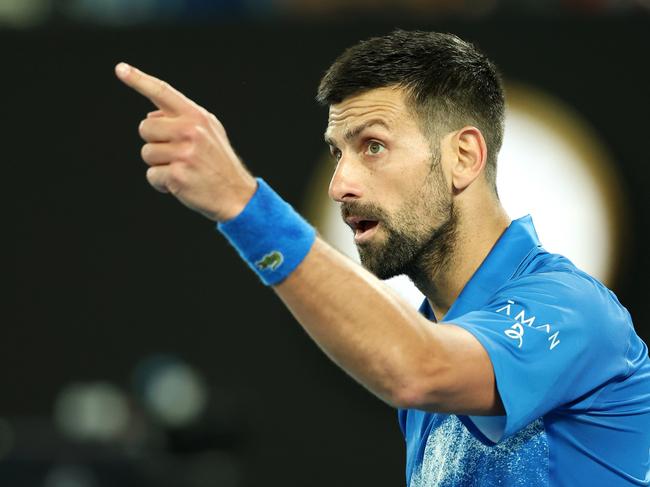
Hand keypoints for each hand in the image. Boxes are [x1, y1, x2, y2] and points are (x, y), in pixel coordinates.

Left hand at [115, 62, 256, 221]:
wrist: (236, 194)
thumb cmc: (219, 163)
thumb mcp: (210, 132)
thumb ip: (183, 119)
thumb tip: (151, 116)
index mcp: (197, 117)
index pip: (163, 92)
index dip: (139, 80)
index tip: (121, 69)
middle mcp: (190, 131)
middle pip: (145, 128)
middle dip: (155, 142)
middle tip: (177, 154)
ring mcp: (183, 153)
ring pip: (146, 153)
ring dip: (159, 164)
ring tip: (182, 169)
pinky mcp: (177, 175)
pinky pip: (152, 175)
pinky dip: (162, 183)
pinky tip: (180, 184)